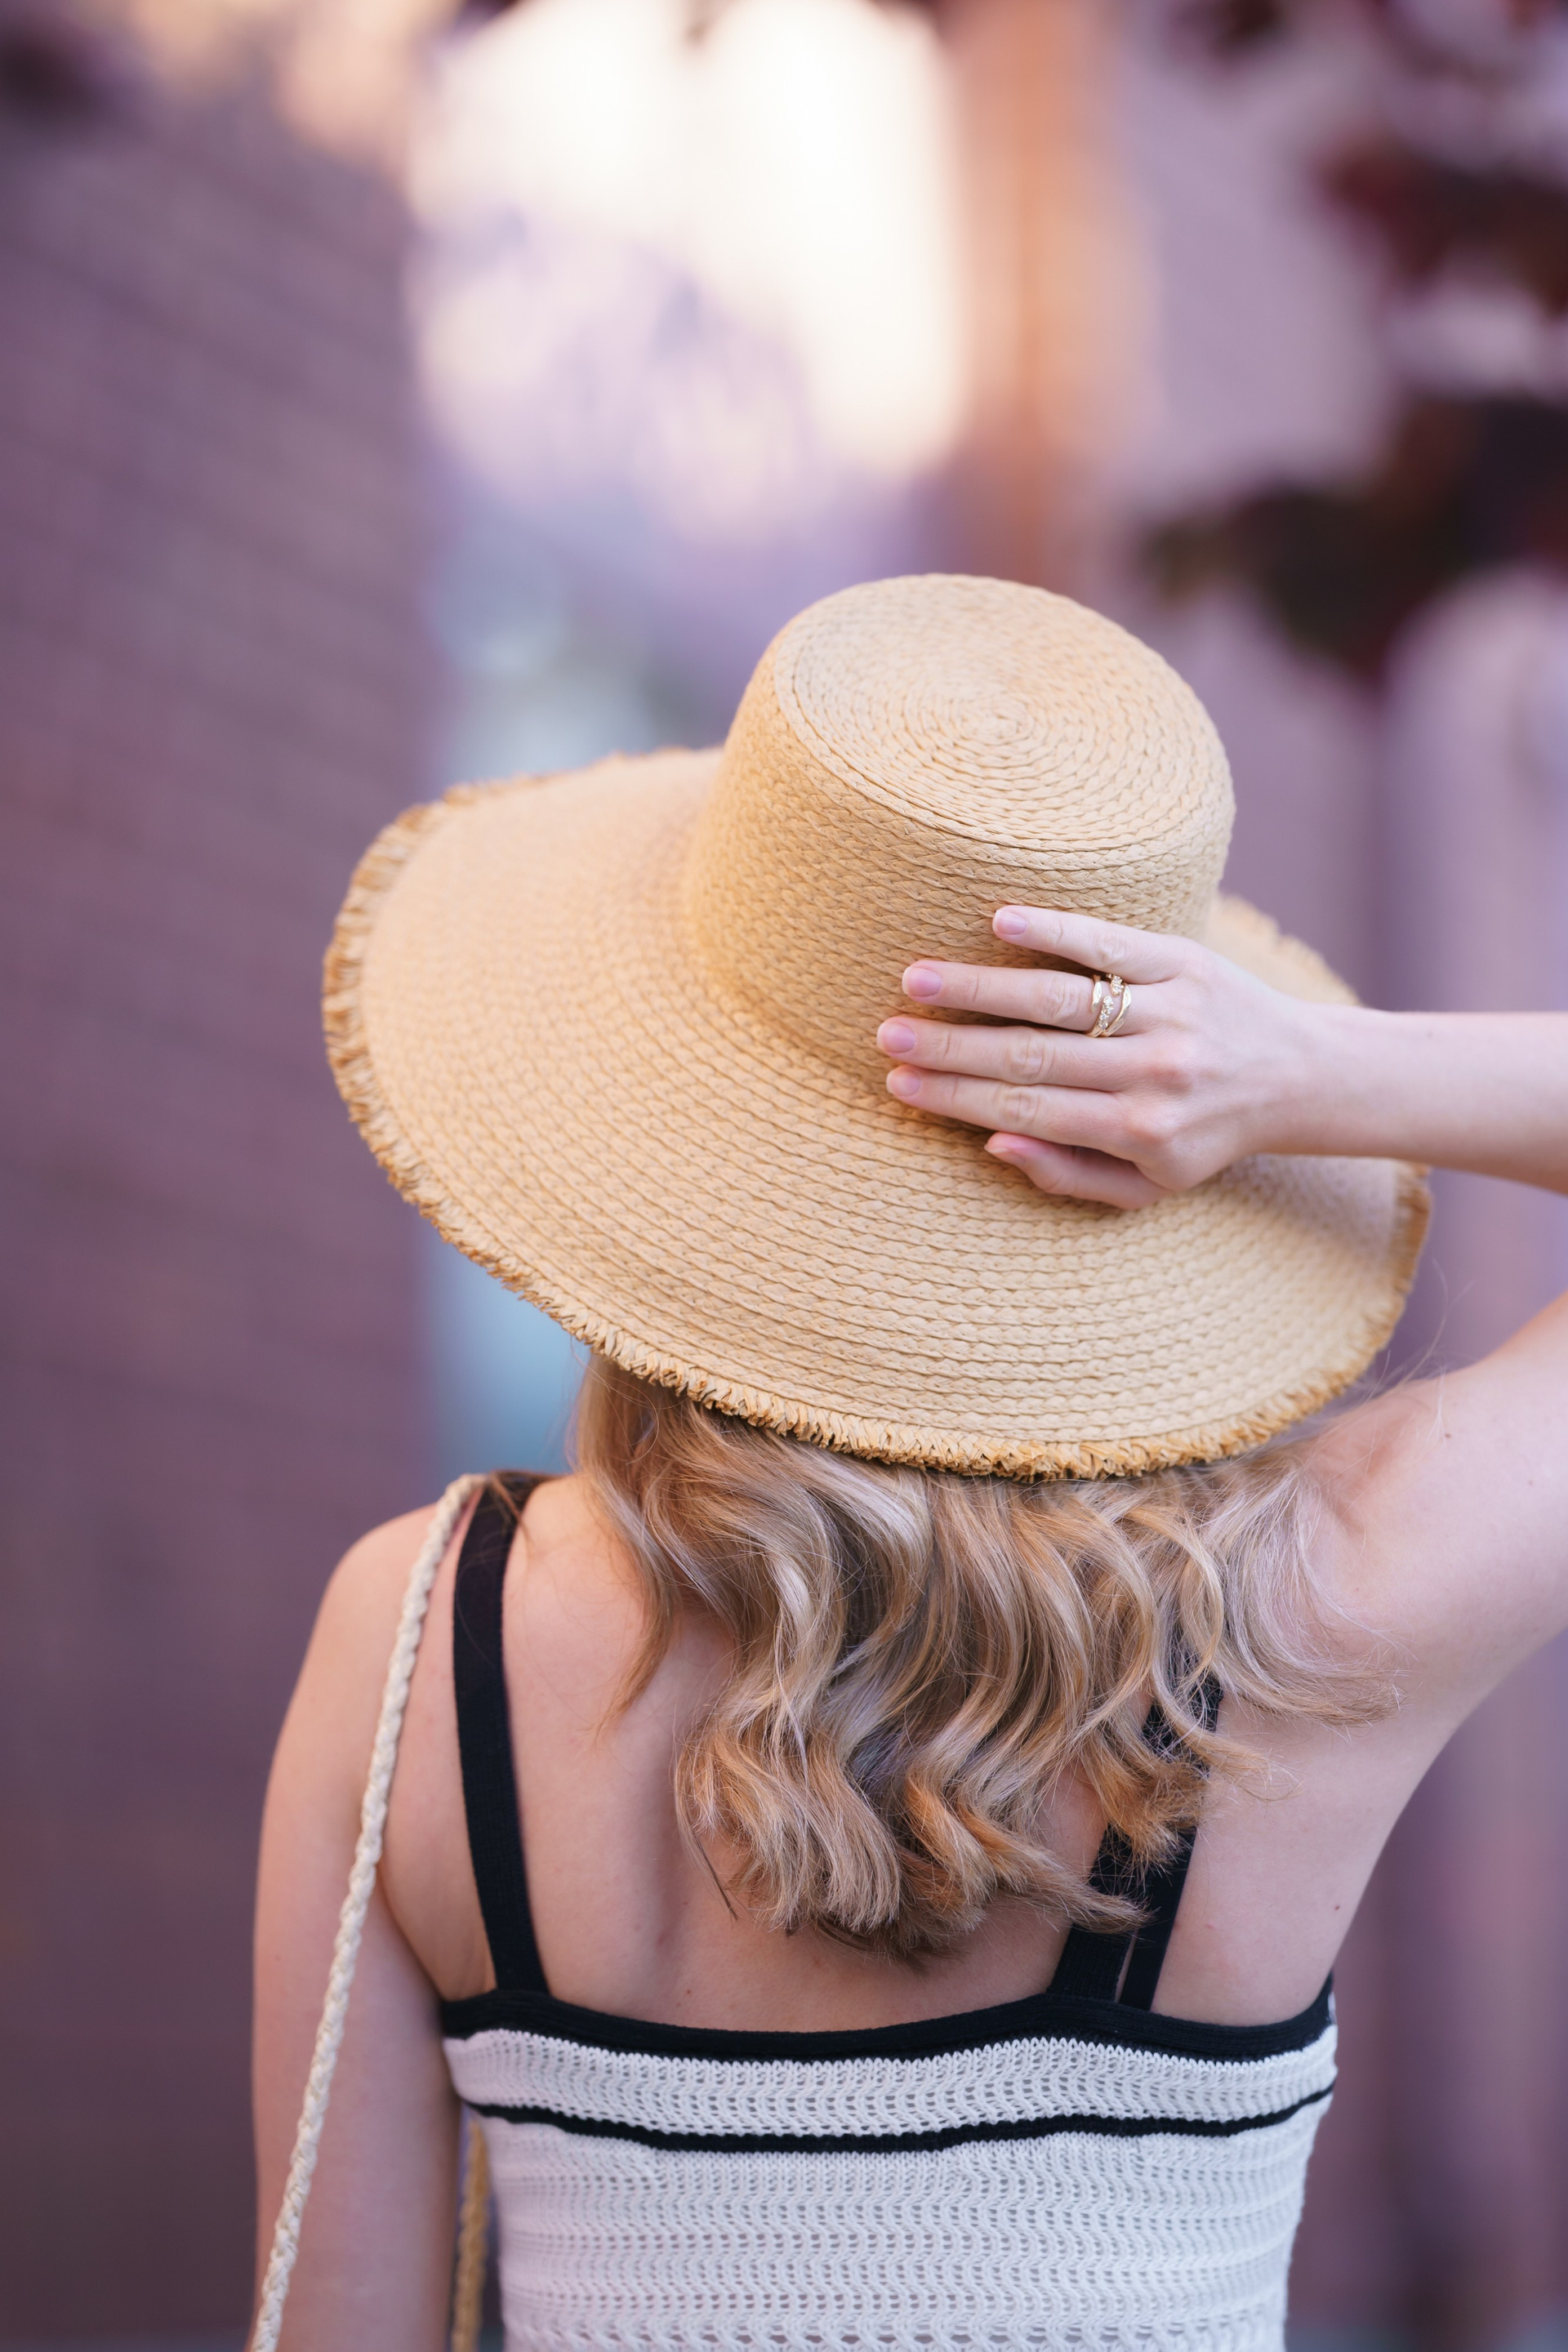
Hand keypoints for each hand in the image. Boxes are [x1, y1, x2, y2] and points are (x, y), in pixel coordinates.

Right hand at [875, 905, 1314, 1207]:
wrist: (1297, 1077)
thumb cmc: (1201, 1136)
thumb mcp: (1146, 1188)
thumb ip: (1068, 1176)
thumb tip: (993, 1142)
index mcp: (1139, 1131)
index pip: (1026, 1109)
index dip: (956, 1099)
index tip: (898, 1086)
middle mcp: (1153, 1072)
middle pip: (1030, 1056)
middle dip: (949, 1048)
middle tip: (887, 1036)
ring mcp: (1169, 1011)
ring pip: (1059, 998)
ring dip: (980, 988)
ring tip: (916, 980)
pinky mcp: (1184, 960)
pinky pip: (1110, 941)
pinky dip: (1055, 929)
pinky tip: (1000, 920)